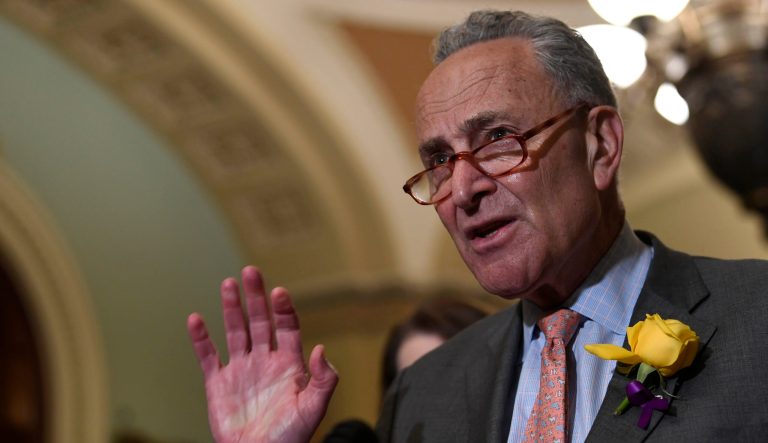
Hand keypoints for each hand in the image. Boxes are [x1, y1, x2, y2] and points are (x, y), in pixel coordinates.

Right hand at [187, 266, 337, 442]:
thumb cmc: (290, 438)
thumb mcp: (313, 409)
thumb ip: (323, 380)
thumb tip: (322, 349)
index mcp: (288, 364)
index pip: (287, 327)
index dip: (283, 309)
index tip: (279, 292)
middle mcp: (264, 361)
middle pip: (259, 321)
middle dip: (256, 297)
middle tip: (251, 271)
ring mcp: (240, 370)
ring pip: (235, 331)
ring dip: (231, 308)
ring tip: (228, 283)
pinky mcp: (218, 384)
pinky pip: (208, 356)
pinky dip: (200, 339)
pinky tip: (195, 319)